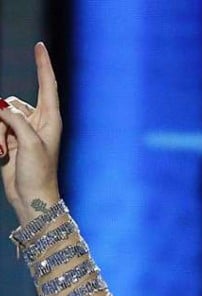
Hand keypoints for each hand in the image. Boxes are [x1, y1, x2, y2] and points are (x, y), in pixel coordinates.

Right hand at [0, 42, 61, 223]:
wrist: (31, 197)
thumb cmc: (39, 173)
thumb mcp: (29, 143)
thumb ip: (15, 119)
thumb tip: (1, 106)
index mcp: (51, 120)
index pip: (47, 85)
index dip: (43, 65)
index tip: (40, 45)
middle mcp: (38, 122)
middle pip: (12, 103)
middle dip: (1, 118)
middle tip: (7, 143)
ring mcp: (23, 130)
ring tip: (3, 152)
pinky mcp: (10, 139)